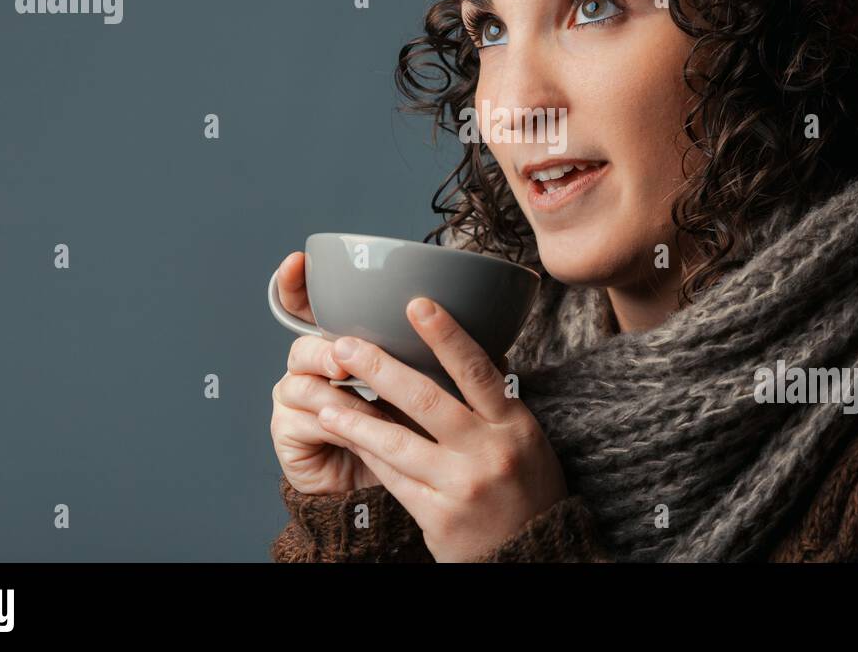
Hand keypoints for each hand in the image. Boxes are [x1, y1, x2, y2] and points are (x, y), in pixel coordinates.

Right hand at [269, 250, 416, 494]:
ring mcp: (293, 397)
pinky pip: (306, 422)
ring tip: (366, 406)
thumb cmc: (414, 431)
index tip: (299, 260)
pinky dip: (336, 427)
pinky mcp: (286, 432)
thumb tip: (477, 318)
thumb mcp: (427, 386)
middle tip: (345, 356)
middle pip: (304, 343)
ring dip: (339, 396)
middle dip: (324, 349)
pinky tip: (353, 430)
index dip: (296, 283)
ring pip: (303, 383)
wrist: (389, 490)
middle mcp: (312, 365)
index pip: (308, 305)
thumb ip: (431, 352)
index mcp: (342, 342)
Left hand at [314, 296, 569, 561]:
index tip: (417, 304)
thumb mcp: (525, 438)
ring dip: (356, 417)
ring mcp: (461, 486)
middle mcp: (489, 452)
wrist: (531, 554)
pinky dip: (367, 452)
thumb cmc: (525, 487)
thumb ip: (493, 400)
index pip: (478, 370)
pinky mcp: (438, 516)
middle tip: (345, 344)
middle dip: (380, 368)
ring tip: (327, 398)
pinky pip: (393, 477)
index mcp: (513, 424)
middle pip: (427, 400)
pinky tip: (345, 434)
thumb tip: (460, 347)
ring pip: (398, 442)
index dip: (446, 335)